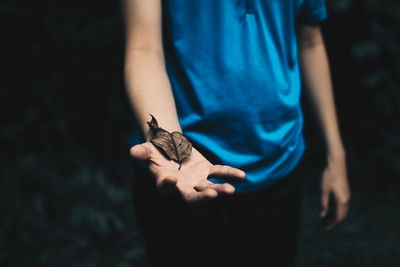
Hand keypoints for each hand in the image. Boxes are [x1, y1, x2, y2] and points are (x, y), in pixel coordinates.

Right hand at [130, 142, 245, 205]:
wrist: (170, 146)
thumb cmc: (155, 151)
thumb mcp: (146, 149)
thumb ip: (141, 152)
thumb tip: (134, 152)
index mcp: (165, 183)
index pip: (165, 188)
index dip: (167, 185)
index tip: (170, 179)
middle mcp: (182, 187)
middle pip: (191, 198)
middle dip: (201, 198)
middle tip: (211, 195)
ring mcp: (197, 181)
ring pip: (209, 188)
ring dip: (220, 189)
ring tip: (230, 190)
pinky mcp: (208, 171)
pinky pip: (220, 173)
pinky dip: (230, 174)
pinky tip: (242, 176)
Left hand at [320, 153, 350, 229]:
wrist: (337, 164)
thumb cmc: (329, 177)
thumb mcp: (324, 190)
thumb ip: (324, 203)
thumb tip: (322, 215)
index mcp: (341, 200)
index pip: (338, 217)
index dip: (333, 224)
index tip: (327, 228)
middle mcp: (347, 199)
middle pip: (342, 215)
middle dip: (335, 221)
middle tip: (327, 225)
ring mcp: (347, 195)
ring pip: (344, 210)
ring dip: (337, 215)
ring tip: (328, 218)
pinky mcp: (346, 192)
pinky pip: (344, 205)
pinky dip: (338, 210)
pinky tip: (331, 209)